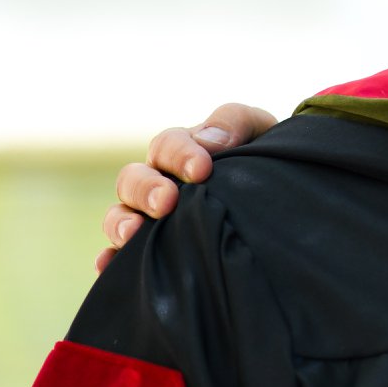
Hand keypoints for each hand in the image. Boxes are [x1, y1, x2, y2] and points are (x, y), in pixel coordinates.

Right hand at [97, 103, 278, 272]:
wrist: (278, 200)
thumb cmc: (264, 159)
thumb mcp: (258, 130)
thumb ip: (234, 121)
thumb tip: (211, 141)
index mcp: (180, 151)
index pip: (167, 146)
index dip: (180, 155)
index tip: (202, 170)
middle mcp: (158, 182)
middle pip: (133, 180)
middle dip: (146, 189)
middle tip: (166, 202)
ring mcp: (150, 218)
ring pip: (119, 216)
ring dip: (121, 223)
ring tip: (133, 233)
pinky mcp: (151, 251)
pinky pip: (120, 257)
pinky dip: (110, 260)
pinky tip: (108, 265)